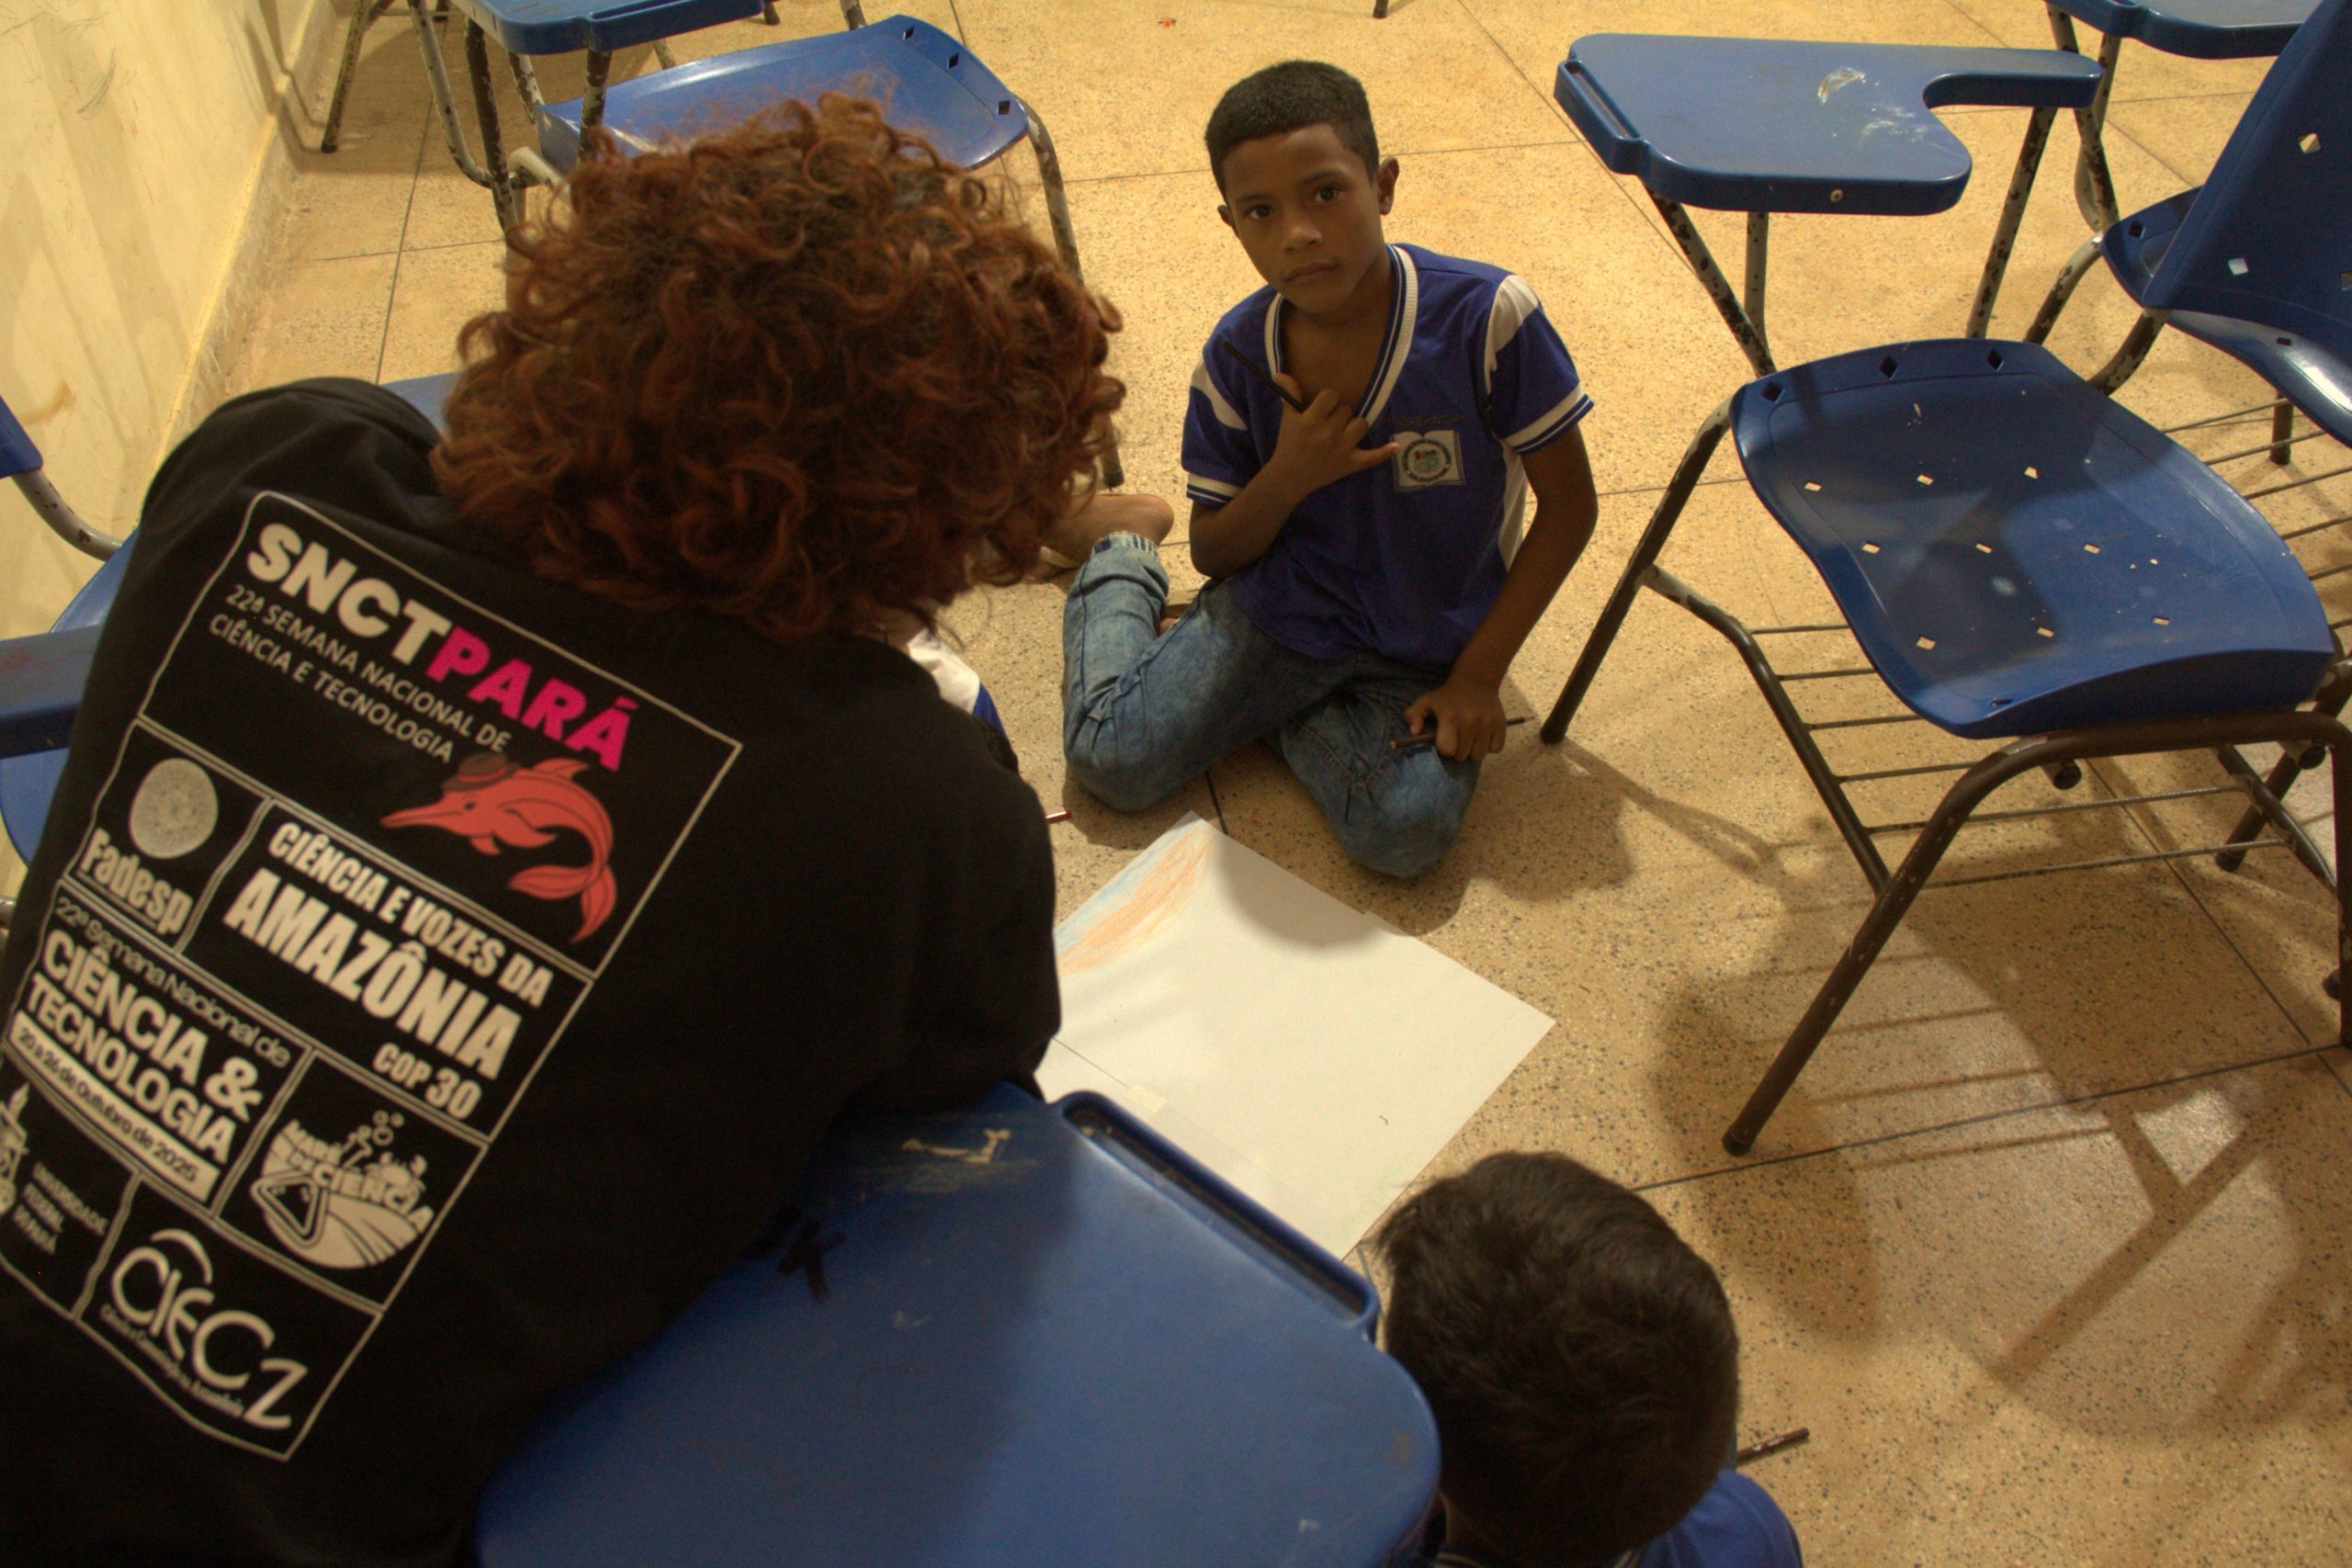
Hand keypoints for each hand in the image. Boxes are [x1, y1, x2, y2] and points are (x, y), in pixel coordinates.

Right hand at [1265, 374, 1398, 498]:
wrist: (1290, 477)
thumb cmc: (1289, 444)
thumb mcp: (1287, 418)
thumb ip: (1289, 393)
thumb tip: (1280, 373)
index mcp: (1311, 420)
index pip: (1331, 396)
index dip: (1328, 400)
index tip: (1322, 409)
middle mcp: (1329, 433)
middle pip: (1346, 409)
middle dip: (1337, 415)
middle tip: (1327, 426)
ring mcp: (1343, 449)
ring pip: (1361, 424)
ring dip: (1354, 426)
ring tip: (1342, 433)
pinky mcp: (1351, 464)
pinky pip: (1372, 457)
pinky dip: (1384, 452)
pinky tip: (1395, 446)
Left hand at [1403, 677, 1508, 760]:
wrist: (1476, 680)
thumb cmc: (1447, 696)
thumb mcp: (1426, 701)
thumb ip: (1413, 715)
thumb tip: (1414, 733)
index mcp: (1450, 718)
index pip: (1447, 750)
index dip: (1445, 748)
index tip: (1445, 740)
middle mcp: (1470, 722)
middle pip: (1463, 756)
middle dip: (1458, 751)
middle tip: (1458, 739)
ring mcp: (1487, 724)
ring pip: (1479, 755)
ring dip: (1473, 750)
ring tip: (1470, 738)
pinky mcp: (1501, 725)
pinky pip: (1495, 749)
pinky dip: (1489, 746)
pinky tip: (1483, 735)